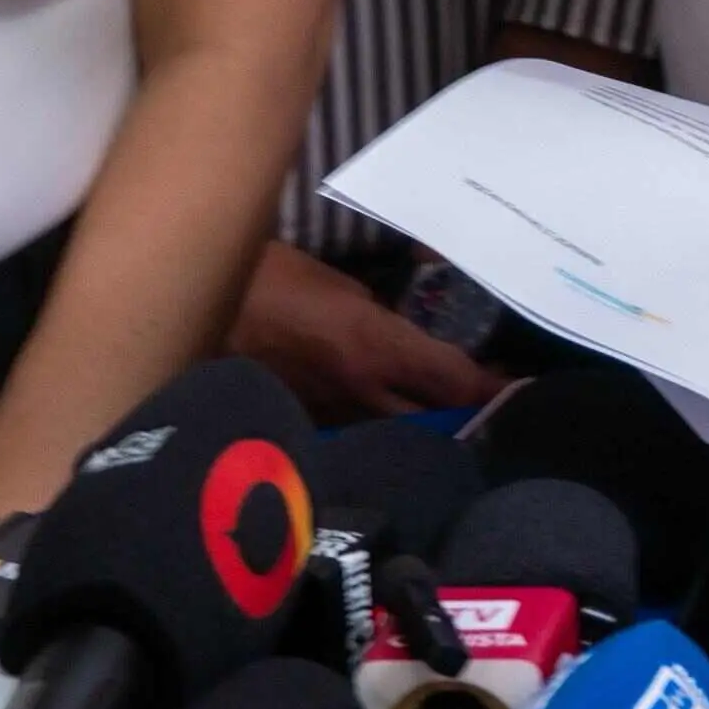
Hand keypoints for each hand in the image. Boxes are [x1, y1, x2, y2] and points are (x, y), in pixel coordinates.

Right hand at [228, 239, 509, 422]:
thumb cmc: (261, 277)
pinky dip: (381, 425)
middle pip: (434, 419)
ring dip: (427, 423)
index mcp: (372, 348)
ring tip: (456, 410)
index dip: (492, 389)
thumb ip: (375, 314)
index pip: (451, 380)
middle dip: (469, 414)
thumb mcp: (333, 283)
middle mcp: (359, 393)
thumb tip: (400, 329)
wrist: (184, 312)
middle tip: (499, 403)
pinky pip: (356, 431)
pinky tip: (391, 416)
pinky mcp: (301, 428)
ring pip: (396, 431)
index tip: (524, 389)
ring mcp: (329, 418)